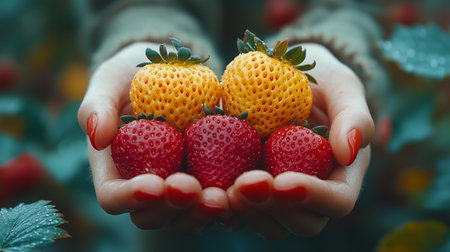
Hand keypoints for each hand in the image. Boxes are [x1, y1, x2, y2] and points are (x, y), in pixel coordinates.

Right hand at [77, 42, 229, 233]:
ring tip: (221, 195)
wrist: (168, 70)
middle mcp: (146, 185)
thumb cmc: (130, 77)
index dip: (131, 198)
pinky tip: (245, 184)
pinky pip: (218, 198)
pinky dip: (230, 198)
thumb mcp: (109, 81)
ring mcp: (177, 184)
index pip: (113, 198)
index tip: (154, 184)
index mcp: (115, 170)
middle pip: (152, 216)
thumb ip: (96, 106)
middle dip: (172, 208)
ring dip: (203, 212)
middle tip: (192, 189)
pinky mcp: (208, 176)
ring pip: (187, 216)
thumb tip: (97, 136)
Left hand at [227, 43, 374, 238]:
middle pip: (302, 222)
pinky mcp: (252, 187)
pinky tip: (206, 188)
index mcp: (341, 174)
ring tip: (224, 190)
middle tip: (245, 184)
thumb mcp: (342, 87)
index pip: (337, 201)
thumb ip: (354, 116)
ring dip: (246, 212)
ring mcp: (281, 194)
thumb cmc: (321, 81)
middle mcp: (312, 192)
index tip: (284, 181)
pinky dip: (224, 205)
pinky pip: (240, 210)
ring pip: (269, 223)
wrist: (287, 77)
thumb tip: (350, 151)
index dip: (313, 197)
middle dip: (274, 208)